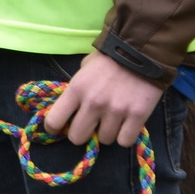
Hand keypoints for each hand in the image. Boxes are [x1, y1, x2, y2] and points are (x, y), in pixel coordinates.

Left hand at [41, 52, 163, 146]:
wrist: (140, 51)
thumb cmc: (109, 58)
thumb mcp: (84, 69)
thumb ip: (77, 88)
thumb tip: (71, 109)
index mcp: (76, 89)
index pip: (54, 121)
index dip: (54, 128)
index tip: (59, 129)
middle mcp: (93, 103)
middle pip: (77, 138)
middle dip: (82, 133)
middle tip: (90, 126)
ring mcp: (115, 111)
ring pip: (104, 140)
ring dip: (107, 133)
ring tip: (113, 120)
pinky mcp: (137, 116)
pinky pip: (124, 142)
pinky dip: (125, 136)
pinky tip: (126, 124)